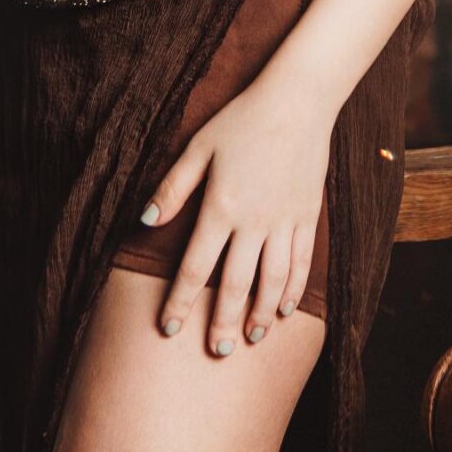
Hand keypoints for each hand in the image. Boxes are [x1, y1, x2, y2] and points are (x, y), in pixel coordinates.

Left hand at [139, 75, 335, 356]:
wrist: (297, 100)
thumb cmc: (242, 120)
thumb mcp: (197, 148)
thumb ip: (172, 188)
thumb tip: (144, 221)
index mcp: (221, 207)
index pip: (196, 267)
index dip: (181, 302)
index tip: (170, 329)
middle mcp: (254, 222)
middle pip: (237, 284)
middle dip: (225, 321)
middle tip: (218, 351)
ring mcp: (285, 220)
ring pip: (273, 279)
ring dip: (262, 312)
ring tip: (252, 337)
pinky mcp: (308, 215)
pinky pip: (302, 260)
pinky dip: (294, 287)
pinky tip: (286, 307)